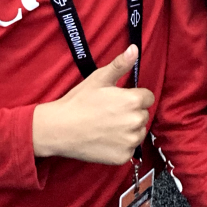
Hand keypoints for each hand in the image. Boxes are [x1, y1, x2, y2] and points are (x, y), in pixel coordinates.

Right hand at [32, 46, 154, 163]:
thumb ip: (120, 64)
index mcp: (133, 100)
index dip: (134, 97)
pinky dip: (121, 145)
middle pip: (143, 115)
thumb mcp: (99, 78)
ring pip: (138, 132)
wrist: (59, 129)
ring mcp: (130, 141)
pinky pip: (129, 149)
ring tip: (107, 126)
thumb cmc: (78, 102)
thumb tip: (135, 49)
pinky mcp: (123, 157)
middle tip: (109, 113)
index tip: (118, 100)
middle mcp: (136, 121)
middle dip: (131, 113)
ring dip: (128, 130)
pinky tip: (105, 139)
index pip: (148, 97)